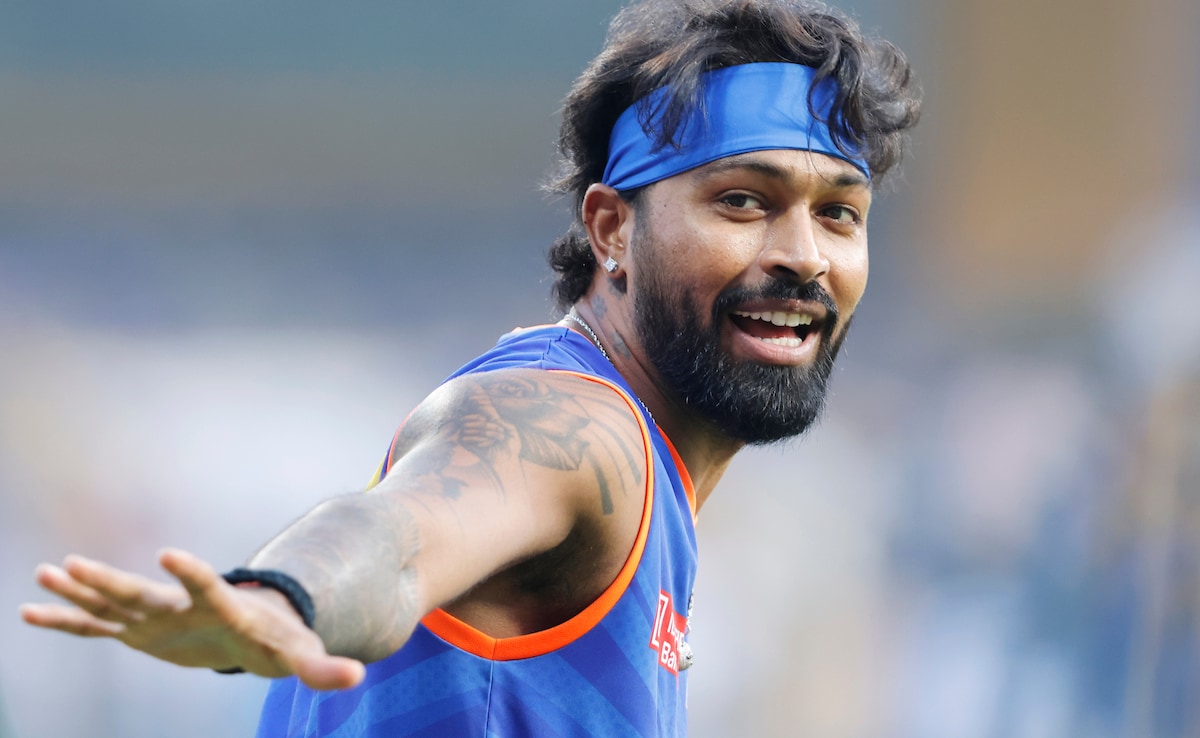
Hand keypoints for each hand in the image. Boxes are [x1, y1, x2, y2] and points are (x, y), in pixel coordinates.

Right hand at [19, 548, 364, 690]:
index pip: (207, 587)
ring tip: (44, 571)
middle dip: (110, 580)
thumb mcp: (301, 657)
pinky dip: (66, 620)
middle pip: (143, 592)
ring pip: (112, 602)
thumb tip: (357, 679)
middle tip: (73, 562)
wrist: (255, 630)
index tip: (169, 554)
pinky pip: (96, 627)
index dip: (192, 572)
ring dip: (80, 590)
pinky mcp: (140, 632)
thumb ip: (323, 669)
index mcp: (222, 608)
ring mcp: (157, 617)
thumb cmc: (279, 642)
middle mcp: (183, 606)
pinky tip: (29, 611)